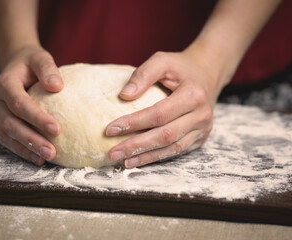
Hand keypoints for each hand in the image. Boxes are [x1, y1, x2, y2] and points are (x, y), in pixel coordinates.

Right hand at [0, 46, 62, 164]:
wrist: (15, 65)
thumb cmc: (31, 63)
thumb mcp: (40, 58)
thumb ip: (47, 69)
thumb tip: (57, 86)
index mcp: (4, 84)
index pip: (19, 103)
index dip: (36, 117)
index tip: (57, 129)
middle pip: (10, 124)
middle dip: (31, 140)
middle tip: (52, 151)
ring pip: (7, 136)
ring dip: (27, 149)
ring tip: (47, 158)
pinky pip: (8, 140)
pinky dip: (23, 151)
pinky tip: (39, 158)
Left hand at [106, 51, 220, 167]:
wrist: (207, 74)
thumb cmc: (181, 67)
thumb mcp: (163, 61)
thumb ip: (143, 74)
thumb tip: (124, 95)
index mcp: (193, 94)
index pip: (159, 114)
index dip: (134, 123)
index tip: (110, 130)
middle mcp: (201, 114)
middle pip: (165, 135)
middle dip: (137, 146)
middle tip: (113, 153)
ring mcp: (203, 128)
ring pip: (172, 148)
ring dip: (146, 157)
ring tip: (124, 161)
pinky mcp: (201, 137)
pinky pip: (178, 151)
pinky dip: (157, 157)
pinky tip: (140, 159)